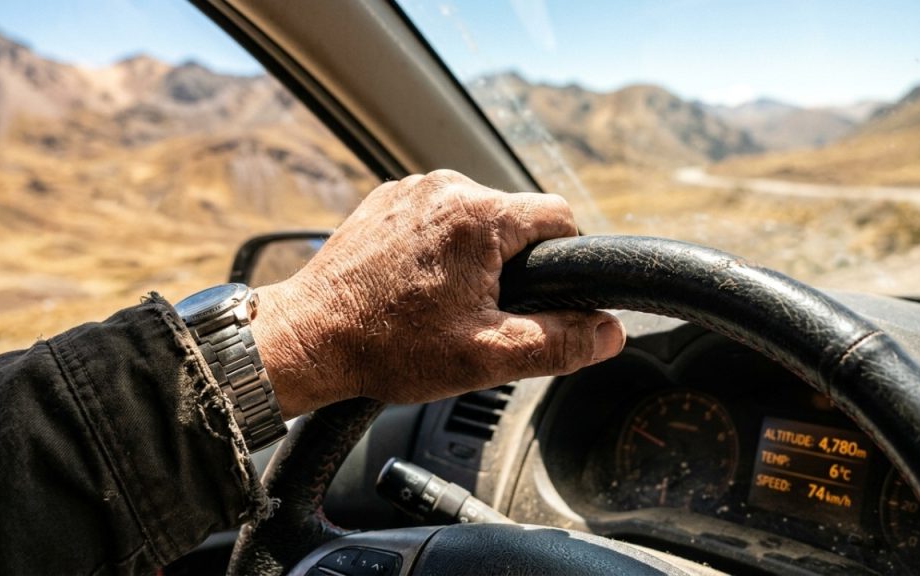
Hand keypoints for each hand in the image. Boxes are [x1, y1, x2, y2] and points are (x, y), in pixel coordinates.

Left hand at [252, 170, 623, 416]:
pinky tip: (417, 285)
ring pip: (476, 217)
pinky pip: (436, 215)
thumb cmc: (390, 347)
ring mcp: (410, 189)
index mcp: (480, 216)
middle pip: (516, 218)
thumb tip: (610, 332)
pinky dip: (439, 246)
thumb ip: (560, 342)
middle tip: (483, 311)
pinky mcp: (385, 199)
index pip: (560, 218)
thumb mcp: (488, 356)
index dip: (564, 261)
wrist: (309, 337)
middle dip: (514, 263)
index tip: (543, 294)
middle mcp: (445, 187)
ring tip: (444, 301)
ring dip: (476, 254)